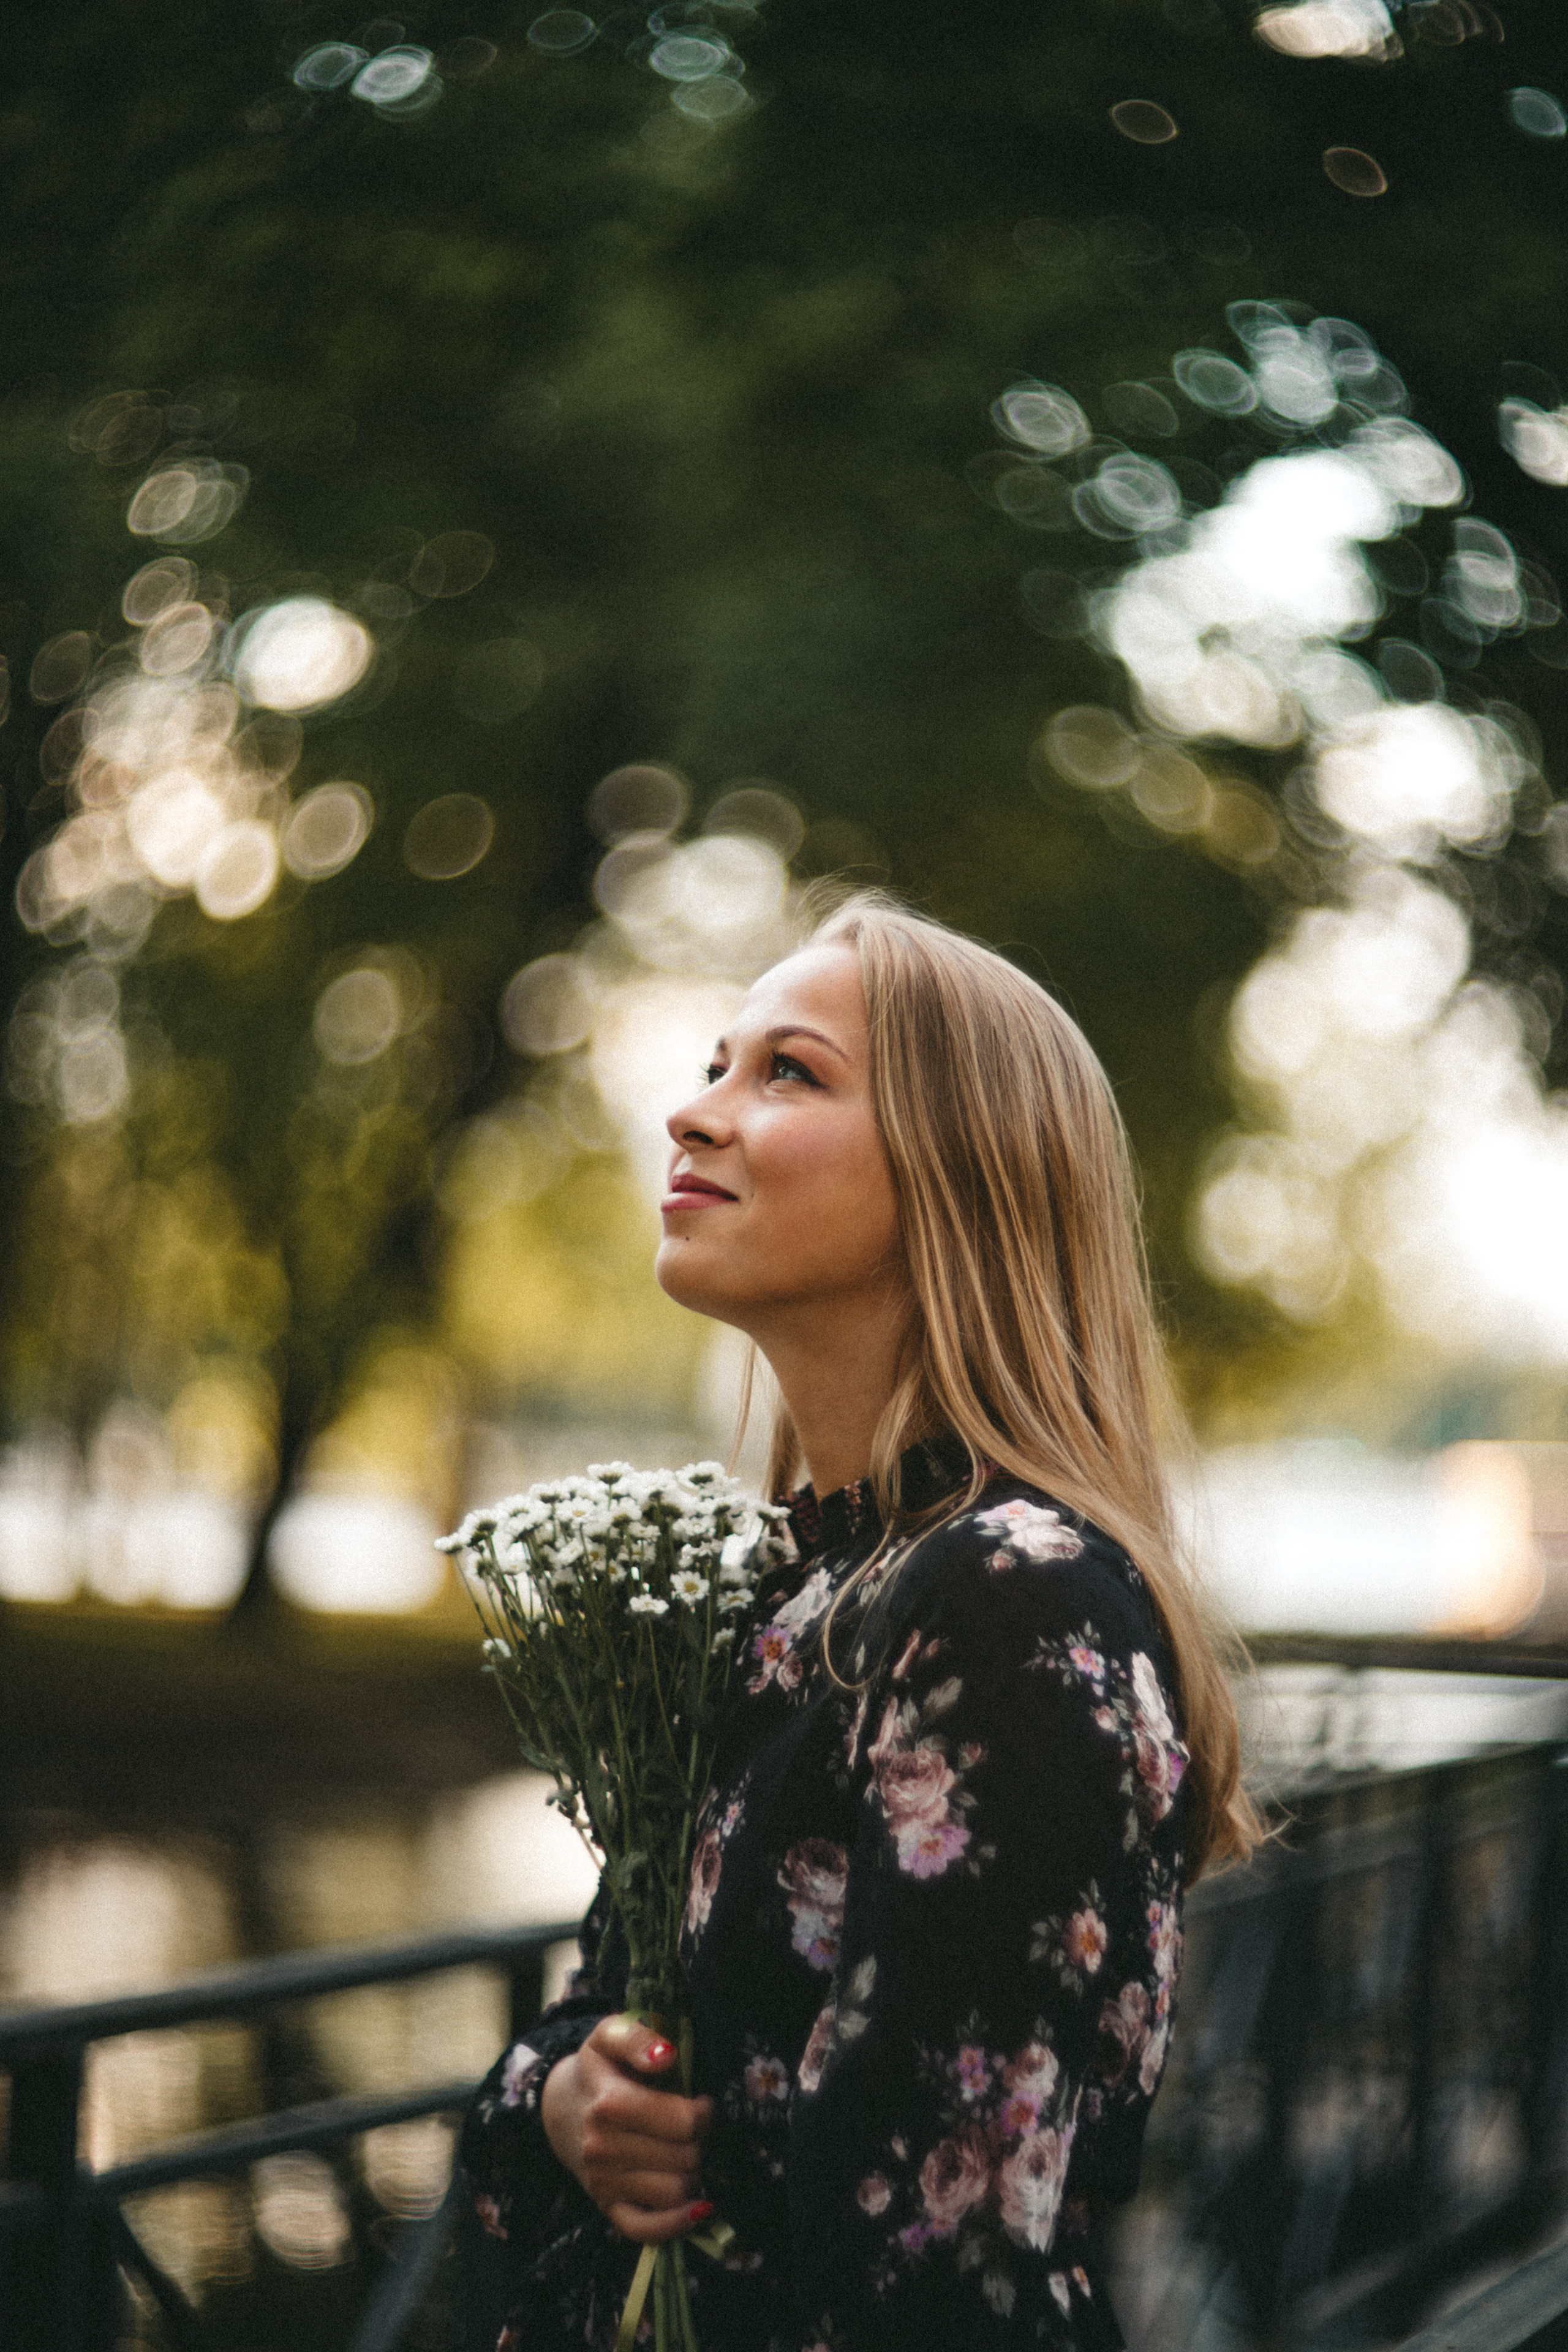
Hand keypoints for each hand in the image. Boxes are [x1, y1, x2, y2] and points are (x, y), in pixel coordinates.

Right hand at [540, 2013, 714, 2244]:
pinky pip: (646, 2230)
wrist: (563, 2107)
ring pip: (675, 2193)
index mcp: (608, 2104)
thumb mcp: (610, 2036)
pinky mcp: (606, 2208)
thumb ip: (637, 2036)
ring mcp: (603, 2183)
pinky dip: (676, 2223)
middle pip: (685, 2158)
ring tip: (685, 2152)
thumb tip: (666, 2055)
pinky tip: (697, 2207)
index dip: (704, 2112)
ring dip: (693, 2174)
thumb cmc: (600, 2070)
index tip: (699, 2102)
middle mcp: (601, 2149)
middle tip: (692, 2128)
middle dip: (700, 2141)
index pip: (684, 2122)